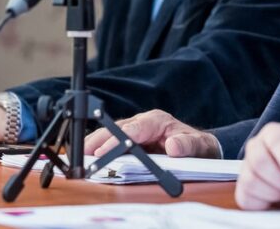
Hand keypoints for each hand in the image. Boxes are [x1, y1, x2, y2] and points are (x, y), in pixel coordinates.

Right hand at [83, 109, 220, 158]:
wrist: (199, 149)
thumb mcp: (198, 145)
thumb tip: (174, 146)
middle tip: (85, 153)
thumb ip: (188, 145)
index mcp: (157, 120)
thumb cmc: (197, 145)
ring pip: (111, 134)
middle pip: (118, 129)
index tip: (105, 149)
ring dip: (95, 144)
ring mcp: (135, 131)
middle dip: (100, 140)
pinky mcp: (131, 141)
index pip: (135, 128)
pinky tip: (87, 158)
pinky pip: (112, 143)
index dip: (119, 139)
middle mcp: (143, 123)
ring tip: (80, 156)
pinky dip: (99, 149)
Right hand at [236, 122, 279, 209]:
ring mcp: (246, 166)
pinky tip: (275, 199)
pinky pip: (245, 198)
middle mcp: (256, 146)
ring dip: (273, 192)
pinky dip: (263, 203)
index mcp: (273, 132)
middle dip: (279, 180)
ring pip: (250, 180)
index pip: (276, 141)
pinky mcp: (242, 188)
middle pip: (259, 161)